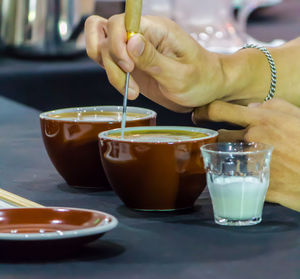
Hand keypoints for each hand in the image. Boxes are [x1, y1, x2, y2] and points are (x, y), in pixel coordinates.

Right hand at [85, 14, 224, 112]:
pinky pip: (110, 64)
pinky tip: (130, 89)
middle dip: (112, 61)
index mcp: (156, 29)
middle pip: (104, 33)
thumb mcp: (181, 75)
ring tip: (132, 91)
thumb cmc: (201, 80)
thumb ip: (154, 59)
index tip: (129, 67)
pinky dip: (114, 77)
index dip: (116, 43)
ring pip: (102, 49)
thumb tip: (130, 41)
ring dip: (111, 72)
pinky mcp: (132, 64)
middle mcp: (142, 35)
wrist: (207, 89)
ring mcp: (134, 49)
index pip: (120, 22)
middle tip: (131, 82)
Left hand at [193, 98, 299, 211]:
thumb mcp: (299, 115)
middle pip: (219, 137)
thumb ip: (274, 106)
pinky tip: (251, 176)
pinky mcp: (258, 185)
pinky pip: (242, 179)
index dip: (203, 111)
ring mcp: (253, 164)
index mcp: (260, 120)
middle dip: (219, 138)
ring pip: (227, 159)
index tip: (198, 115)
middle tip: (224, 141)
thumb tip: (253, 106)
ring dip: (229, 158)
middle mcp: (251, 139)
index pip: (218, 110)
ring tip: (240, 159)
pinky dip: (243, 177)